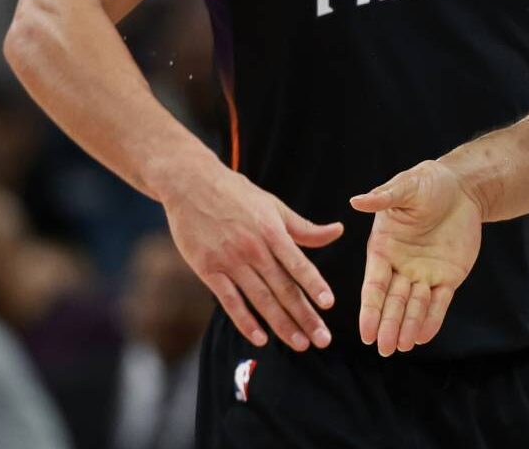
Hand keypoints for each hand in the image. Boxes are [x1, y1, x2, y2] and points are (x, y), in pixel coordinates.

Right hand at [159, 159, 342, 351]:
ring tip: (301, 343)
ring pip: (260, 299)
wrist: (190, 184)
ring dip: (282, 324)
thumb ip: (304, 227)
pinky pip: (229, 300)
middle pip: (283, 288)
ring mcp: (229, 261)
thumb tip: (338, 231)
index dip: (314, 285)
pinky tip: (260, 339)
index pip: (298, 264)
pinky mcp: (207, 270)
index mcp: (272, 232)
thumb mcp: (274, 206)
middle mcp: (253, 249)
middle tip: (323, 339)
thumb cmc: (237, 194)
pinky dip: (245, 321)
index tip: (328, 305)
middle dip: (304, 316)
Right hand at [350, 158, 482, 355]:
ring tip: (402, 347)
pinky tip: (424, 336)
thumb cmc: (428, 183)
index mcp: (383, 250)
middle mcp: (400, 267)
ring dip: (408, 326)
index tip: (365, 332)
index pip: (374, 286)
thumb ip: (383, 198)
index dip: (369, 309)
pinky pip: (439, 302)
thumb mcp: (406, 188)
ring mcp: (424, 274)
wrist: (461, 188)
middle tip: (383, 348)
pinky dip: (432, 319)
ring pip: (414, 306)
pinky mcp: (448, 276)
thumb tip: (356, 200)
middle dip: (388, 325)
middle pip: (392, 302)